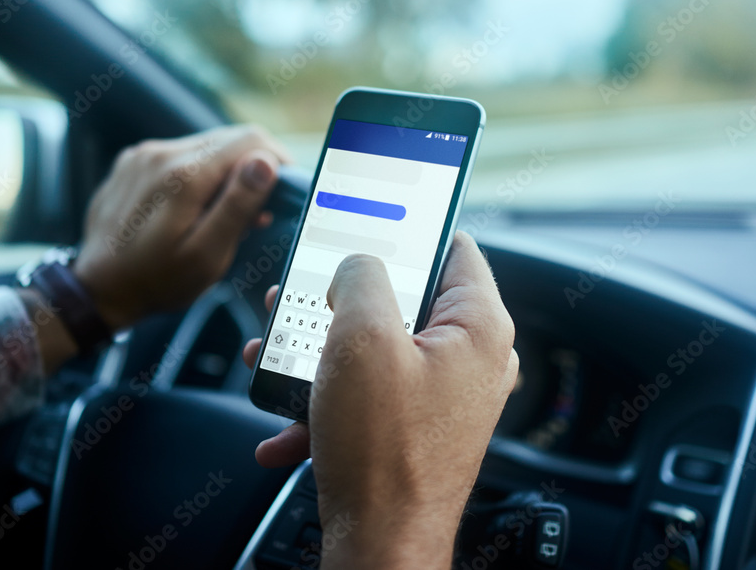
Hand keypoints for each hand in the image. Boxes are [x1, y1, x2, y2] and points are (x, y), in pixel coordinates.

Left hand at [74, 126, 289, 329]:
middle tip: (255, 212)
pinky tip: (193, 209)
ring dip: (224, 174)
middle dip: (251, 170)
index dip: (277, 162)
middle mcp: (161, 153)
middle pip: (229, 139)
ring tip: (221, 215)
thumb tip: (266, 162)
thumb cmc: (158, 282)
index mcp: (184, 176)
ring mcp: (142, 154)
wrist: (97, 290)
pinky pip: (180, 155)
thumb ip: (237, 205)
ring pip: (205, 146)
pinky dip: (197, 176)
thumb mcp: (207, 256)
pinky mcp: (133, 161)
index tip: (282, 193)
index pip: (251, 141)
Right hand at [242, 232, 517, 568]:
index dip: (406, 227)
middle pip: (405, 298)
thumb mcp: (362, 338)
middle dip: (342, 298)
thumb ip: (362, 276)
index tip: (367, 220)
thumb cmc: (382, 452)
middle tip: (302, 297)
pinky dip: (329, 400)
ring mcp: (445, 396)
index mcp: (478, 326)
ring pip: (379, 347)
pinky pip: (371, 394)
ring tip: (277, 358)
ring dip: (323, 350)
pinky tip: (287, 424)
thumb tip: (357, 265)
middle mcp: (471, 359)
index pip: (452, 244)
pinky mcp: (418, 427)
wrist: (379, 546)